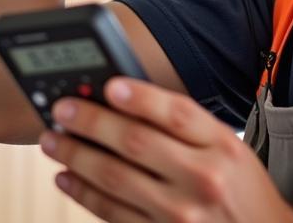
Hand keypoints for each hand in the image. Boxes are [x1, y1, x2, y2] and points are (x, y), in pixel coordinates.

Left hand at [39, 77, 292, 222]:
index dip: (142, 97)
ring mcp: (180, 216)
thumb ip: (188, 126)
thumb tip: (128, 98)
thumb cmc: (240, 187)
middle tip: (62, 108)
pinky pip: (112, 214)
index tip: (111, 83)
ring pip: (116, 179)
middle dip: (93, 122)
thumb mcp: (229, 147)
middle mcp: (202, 179)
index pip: (179, 113)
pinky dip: (84, 194)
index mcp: (222, 146)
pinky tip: (67, 177)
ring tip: (52, 138)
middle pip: (138, 143)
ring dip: (77, 156)